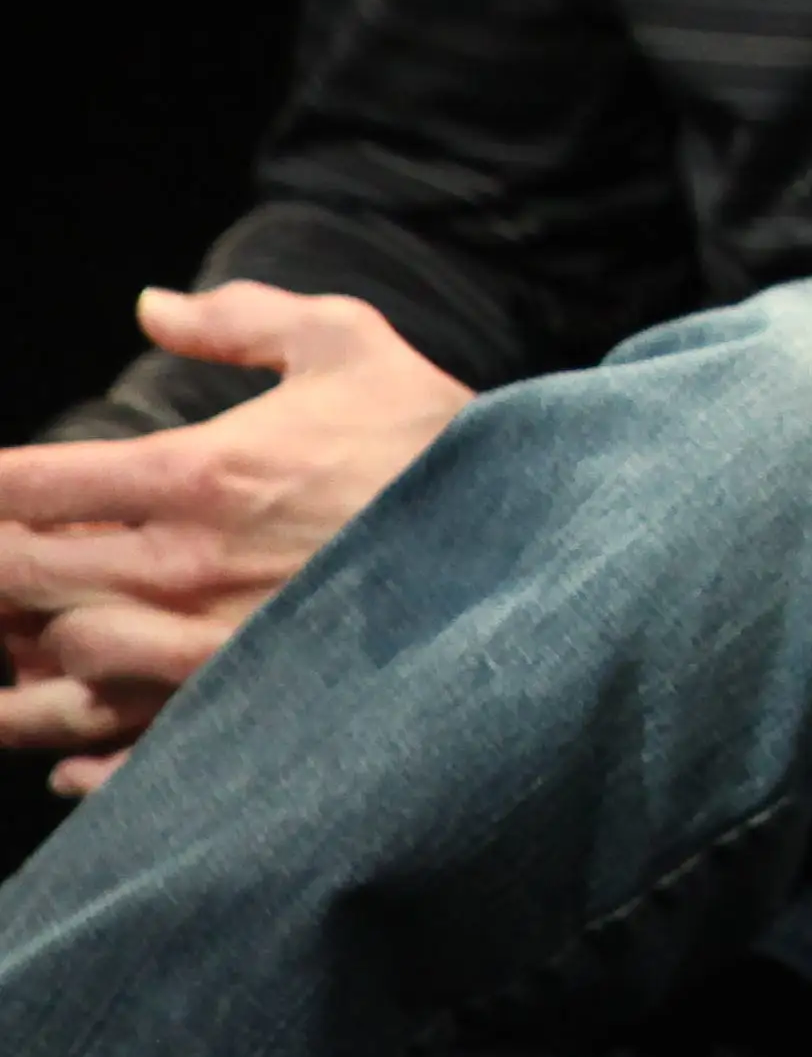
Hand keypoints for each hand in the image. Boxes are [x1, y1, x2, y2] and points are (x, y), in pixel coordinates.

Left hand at [0, 284, 473, 793]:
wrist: (518, 538)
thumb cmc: (431, 437)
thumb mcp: (350, 343)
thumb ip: (243, 319)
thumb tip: (152, 304)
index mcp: (197, 472)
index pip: (29, 483)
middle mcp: (180, 570)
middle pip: (13, 577)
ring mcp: (199, 653)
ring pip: (44, 675)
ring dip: (14, 660)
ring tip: (21, 642)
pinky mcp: (231, 713)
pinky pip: (110, 751)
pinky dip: (70, 746)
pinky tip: (73, 725)